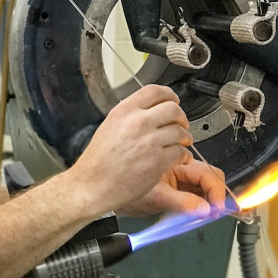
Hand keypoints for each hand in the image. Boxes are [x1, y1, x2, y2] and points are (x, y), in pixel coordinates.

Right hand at [69, 85, 194, 214]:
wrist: (92, 186)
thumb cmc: (97, 162)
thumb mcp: (109, 127)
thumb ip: (130, 116)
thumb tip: (151, 112)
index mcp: (124, 111)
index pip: (155, 91)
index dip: (170, 95)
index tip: (173, 101)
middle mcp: (137, 123)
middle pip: (173, 109)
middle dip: (181, 117)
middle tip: (181, 124)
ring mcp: (149, 142)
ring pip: (180, 131)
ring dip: (185, 138)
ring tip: (182, 143)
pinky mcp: (157, 162)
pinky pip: (181, 152)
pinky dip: (184, 155)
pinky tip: (179, 158)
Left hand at [117, 155, 226, 217]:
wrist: (100, 189)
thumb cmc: (120, 188)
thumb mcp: (156, 198)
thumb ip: (182, 203)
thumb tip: (206, 210)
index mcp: (173, 160)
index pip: (207, 174)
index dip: (217, 191)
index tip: (218, 208)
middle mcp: (175, 162)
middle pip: (208, 174)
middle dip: (214, 192)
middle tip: (213, 210)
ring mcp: (174, 170)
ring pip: (201, 180)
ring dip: (206, 195)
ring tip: (200, 209)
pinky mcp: (169, 178)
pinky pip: (191, 185)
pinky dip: (197, 197)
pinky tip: (192, 206)